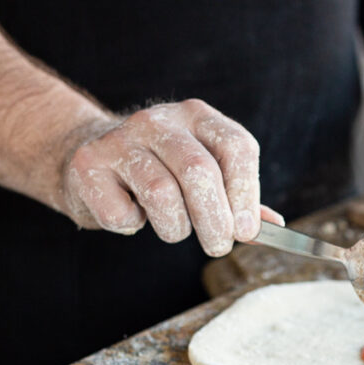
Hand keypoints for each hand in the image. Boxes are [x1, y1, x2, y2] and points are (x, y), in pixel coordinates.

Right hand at [58, 99, 282, 255]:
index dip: (247, 192)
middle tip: (217, 246)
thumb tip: (274, 226)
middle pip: (199, 172)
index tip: (246, 230)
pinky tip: (132, 215)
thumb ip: (239, 201)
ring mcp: (121, 138)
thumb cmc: (162, 174)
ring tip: (173, 228)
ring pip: (162, 194)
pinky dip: (132, 226)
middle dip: (215, 221)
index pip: (237, 147)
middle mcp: (160, 121)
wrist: (93, 161)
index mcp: (199, 118)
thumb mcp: (206, 178)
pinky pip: (121, 212)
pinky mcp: (89, 164)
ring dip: (174, 227)